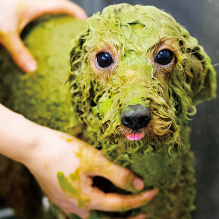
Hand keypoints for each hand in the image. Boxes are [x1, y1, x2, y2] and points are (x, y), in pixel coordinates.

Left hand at [0, 0, 86, 72]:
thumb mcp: (5, 31)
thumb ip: (19, 51)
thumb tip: (32, 70)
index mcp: (36, 4)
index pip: (63, 6)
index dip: (76, 14)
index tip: (85, 22)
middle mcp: (33, 4)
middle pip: (57, 10)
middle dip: (68, 19)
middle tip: (76, 33)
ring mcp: (26, 8)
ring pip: (46, 15)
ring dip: (55, 23)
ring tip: (63, 38)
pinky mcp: (19, 14)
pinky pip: (36, 21)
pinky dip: (42, 28)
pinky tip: (42, 40)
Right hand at [25, 129, 157, 218]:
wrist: (35, 147)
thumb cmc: (64, 152)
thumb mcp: (94, 161)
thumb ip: (117, 175)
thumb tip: (138, 185)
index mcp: (87, 201)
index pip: (120, 205)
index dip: (139, 199)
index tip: (154, 192)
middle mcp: (77, 208)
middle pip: (107, 215)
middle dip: (126, 214)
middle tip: (143, 212)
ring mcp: (67, 203)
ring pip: (94, 212)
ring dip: (110, 209)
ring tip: (124, 204)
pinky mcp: (61, 195)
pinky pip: (83, 205)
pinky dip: (96, 202)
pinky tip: (98, 196)